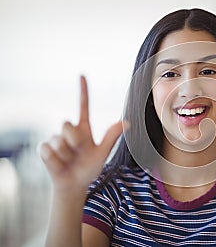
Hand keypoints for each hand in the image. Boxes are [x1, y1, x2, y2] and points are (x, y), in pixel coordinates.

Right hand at [39, 76, 122, 192]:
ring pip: (59, 141)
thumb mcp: (102, 154)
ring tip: (69, 161)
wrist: (74, 184)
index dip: (83, 91)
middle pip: (67, 124)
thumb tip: (126, 122)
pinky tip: (59, 165)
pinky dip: (56, 161)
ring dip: (66, 155)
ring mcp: (55, 139)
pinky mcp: (44, 148)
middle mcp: (69, 131)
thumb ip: (111, 137)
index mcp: (84, 129)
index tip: (82, 75)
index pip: (83, 106)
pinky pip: (49, 151)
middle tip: (78, 152)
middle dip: (73, 140)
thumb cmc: (89, 168)